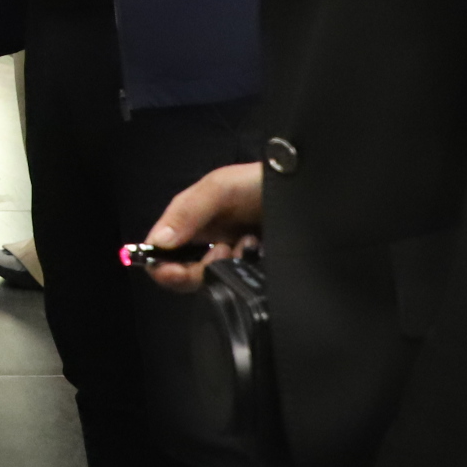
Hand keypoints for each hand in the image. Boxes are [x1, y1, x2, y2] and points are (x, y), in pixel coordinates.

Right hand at [138, 161, 264, 292]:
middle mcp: (205, 243)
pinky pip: (239, 285)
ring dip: (228, 266)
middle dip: (201, 268)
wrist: (307, 192)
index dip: (162, 266)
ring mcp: (229, 260)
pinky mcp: (251, 272)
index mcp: (189, 223)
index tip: (174, 272)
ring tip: (248, 244)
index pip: (161, 253)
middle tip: (223, 249)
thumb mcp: (220, 187)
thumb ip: (187, 212)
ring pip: (213, 281)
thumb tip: (159, 243)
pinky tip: (260, 253)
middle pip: (185, 274)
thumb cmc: (260, 181)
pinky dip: (248, 273)